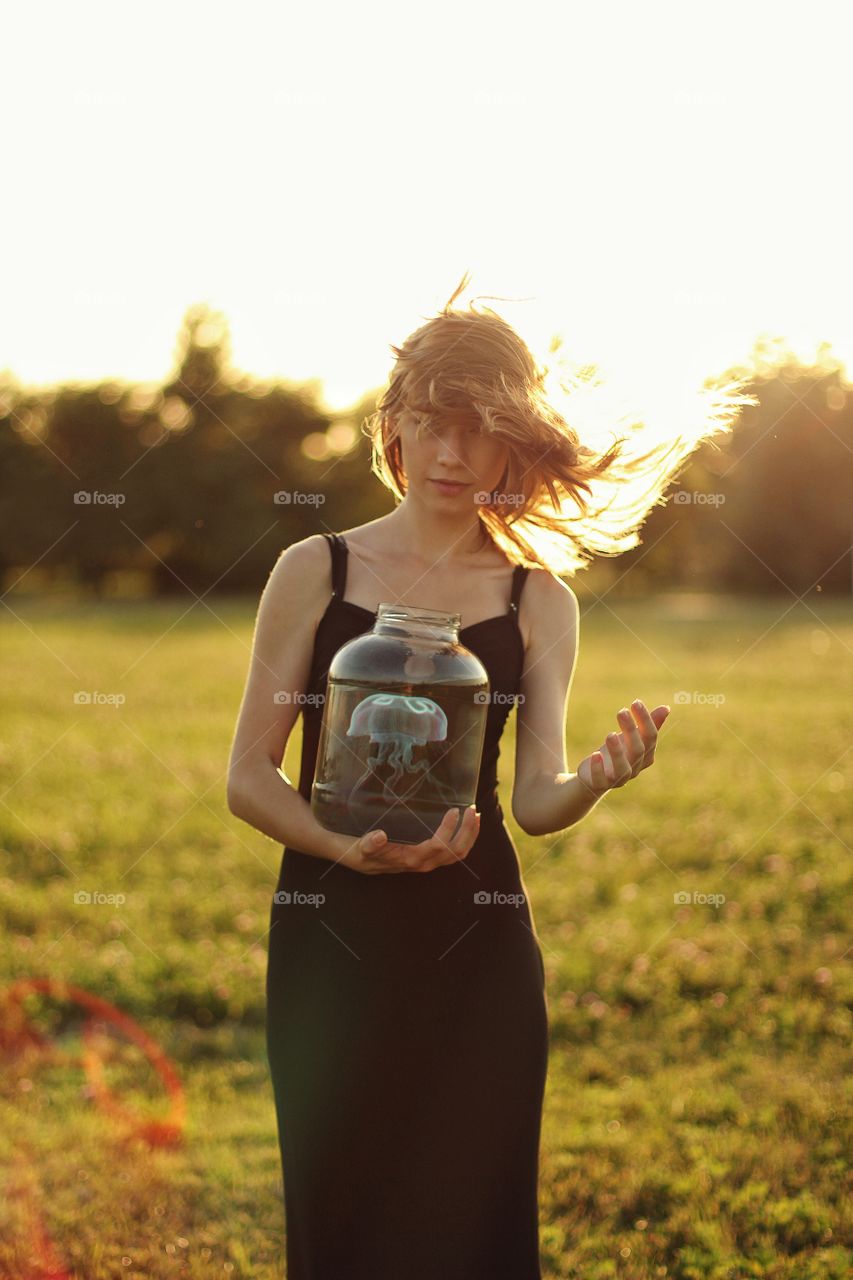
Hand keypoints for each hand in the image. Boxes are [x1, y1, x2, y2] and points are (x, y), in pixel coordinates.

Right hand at [336, 806, 481, 875]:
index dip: (449, 830)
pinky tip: (465, 824)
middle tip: (473, 810)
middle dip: (468, 832)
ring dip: (469, 836)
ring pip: (457, 854)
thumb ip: (370, 844)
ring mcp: (426, 861)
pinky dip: (463, 838)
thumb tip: (380, 837)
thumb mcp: (359, 846)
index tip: (454, 810)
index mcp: (410, 860)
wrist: (353, 857)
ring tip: (475, 815)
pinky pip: (451, 852)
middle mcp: (423, 863)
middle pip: (455, 853)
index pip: (438, 847)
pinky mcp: (426, 857)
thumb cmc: (357, 849)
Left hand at [576, 700, 669, 797]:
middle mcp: (635, 768)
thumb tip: (667, 708)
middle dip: (631, 731)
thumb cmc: (617, 753)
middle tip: (622, 712)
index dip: (645, 720)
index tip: (636, 703)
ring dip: (617, 751)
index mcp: (645, 755)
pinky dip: (598, 768)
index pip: (650, 737)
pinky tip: (595, 754)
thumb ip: (647, 725)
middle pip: (637, 750)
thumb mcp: (630, 738)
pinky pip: (601, 779)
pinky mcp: (600, 783)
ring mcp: (618, 778)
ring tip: (610, 734)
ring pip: (622, 768)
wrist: (594, 777)